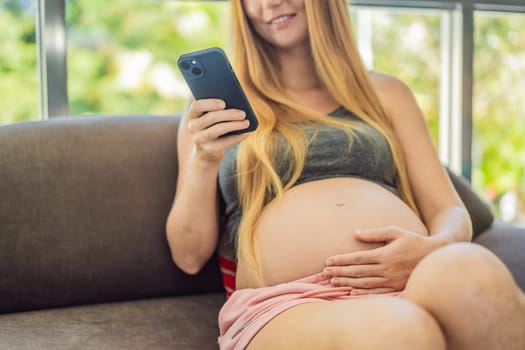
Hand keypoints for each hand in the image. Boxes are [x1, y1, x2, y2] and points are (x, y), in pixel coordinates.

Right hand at [186, 98, 251, 162]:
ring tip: (246, 122)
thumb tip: (237, 102)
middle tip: (243, 113)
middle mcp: (192, 127)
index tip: (224, 103)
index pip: (197, 106)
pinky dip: (237, 137)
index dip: (210, 103)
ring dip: (234, 125)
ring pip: (218, 129)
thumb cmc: (212, 129)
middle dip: (229, 114)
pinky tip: (246, 133)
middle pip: (211, 117)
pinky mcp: (208, 149)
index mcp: (193, 115)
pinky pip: (225, 142)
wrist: (207, 153)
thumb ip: (217, 110)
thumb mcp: (211, 119)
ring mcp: (199, 139)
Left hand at [323, 226, 440, 295]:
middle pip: (358, 272)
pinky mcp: (396, 288)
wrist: (435, 256)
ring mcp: (391, 280)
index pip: (357, 258)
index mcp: (384, 254)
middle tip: (325, 273)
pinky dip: (362, 293)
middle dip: (340, 272)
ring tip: (333, 282)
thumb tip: (356, 233)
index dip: (341, 260)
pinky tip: (350, 293)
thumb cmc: (413, 241)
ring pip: (364, 283)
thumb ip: (374, 233)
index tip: (328, 261)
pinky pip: (376, 293)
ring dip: (347, 282)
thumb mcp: (395, 232)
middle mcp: (386, 269)